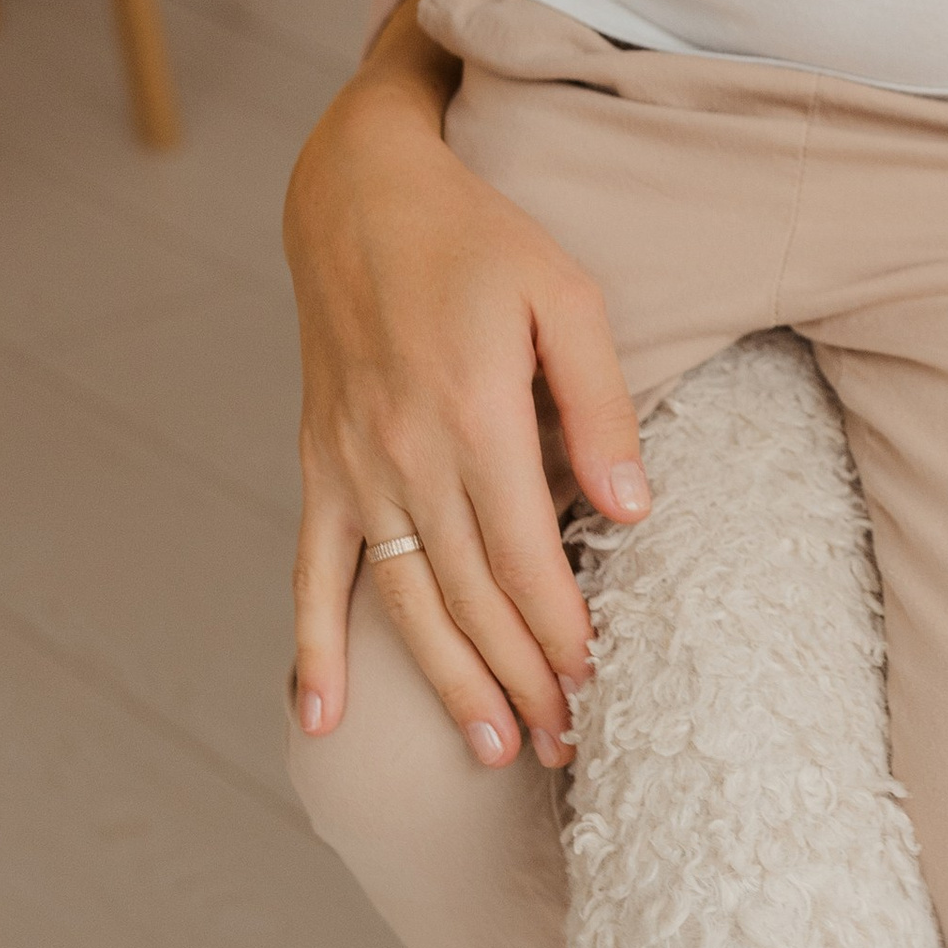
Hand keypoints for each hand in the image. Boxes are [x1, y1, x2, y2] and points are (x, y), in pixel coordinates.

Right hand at [285, 0, 646, 769]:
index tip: (602, 688)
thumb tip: (633, 512)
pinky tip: (320, 719)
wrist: (357, 197)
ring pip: (404, 602)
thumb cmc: (479, 242)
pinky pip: (314, 572)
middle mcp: (405, 455)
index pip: (526, 558)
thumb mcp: (566, 295)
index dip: (563, 632)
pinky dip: (315, 647)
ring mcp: (353, 468)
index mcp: (473, 415)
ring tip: (497, 750)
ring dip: (448, 683)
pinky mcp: (320, 467)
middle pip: (470, 597)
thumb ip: (601, 404)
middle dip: (523, 679)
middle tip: (569, 746)